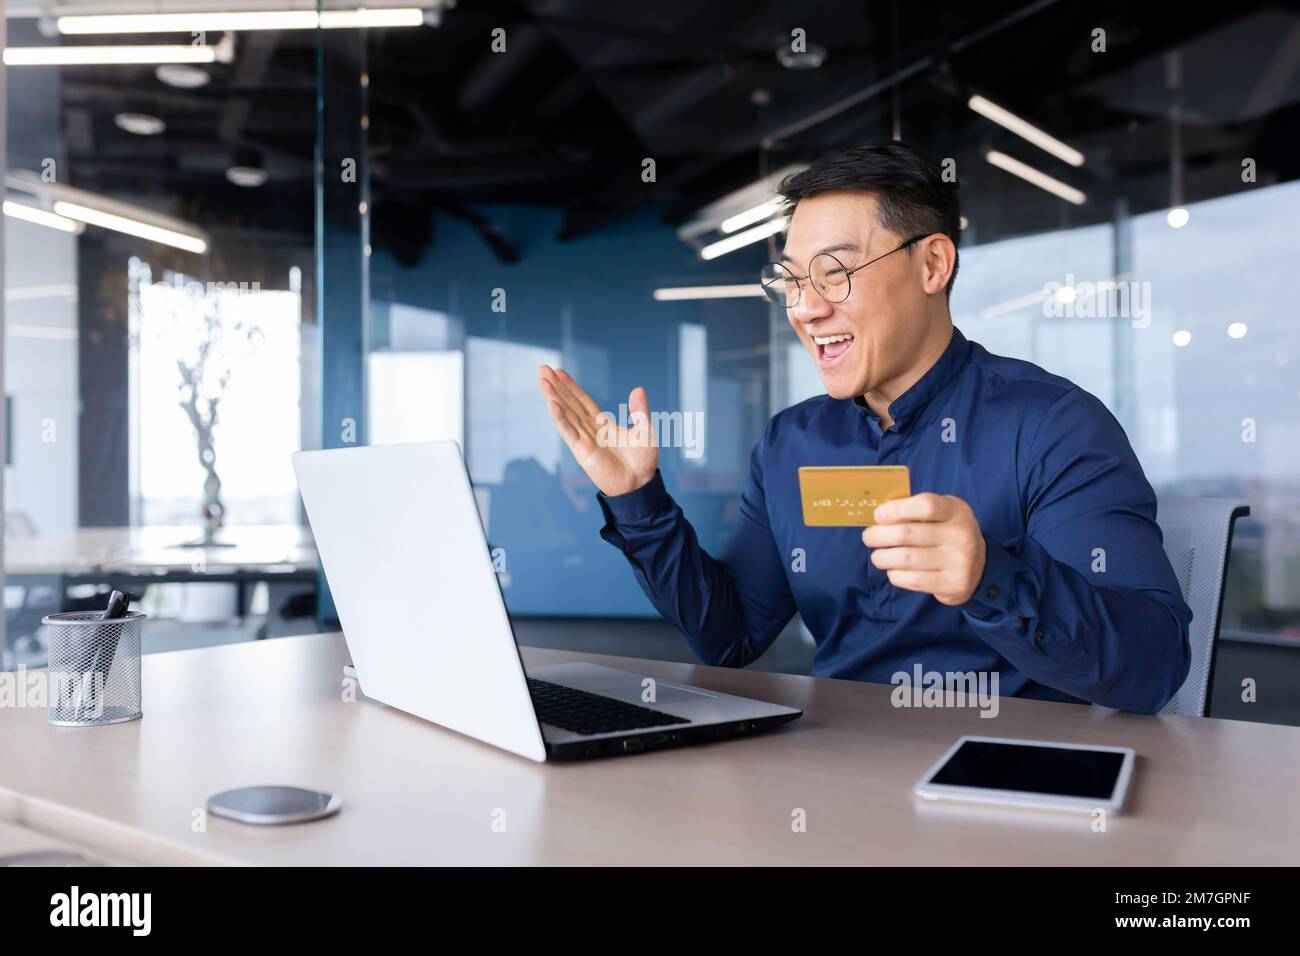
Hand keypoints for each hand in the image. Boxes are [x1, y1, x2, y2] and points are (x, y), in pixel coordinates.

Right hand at [538, 365, 658, 497]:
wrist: (640, 484)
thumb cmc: (643, 461)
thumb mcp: (645, 430)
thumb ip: (640, 411)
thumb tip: (638, 389)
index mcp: (602, 424)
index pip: (583, 400)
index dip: (571, 386)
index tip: (559, 372)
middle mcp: (590, 430)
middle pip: (570, 403)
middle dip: (556, 386)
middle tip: (543, 368)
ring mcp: (584, 440)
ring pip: (566, 414)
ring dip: (553, 397)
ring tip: (541, 381)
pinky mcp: (582, 451)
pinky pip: (569, 431)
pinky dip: (560, 418)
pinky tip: (551, 404)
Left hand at [862, 493, 986, 605]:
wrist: (978, 567)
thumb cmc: (947, 533)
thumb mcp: (942, 514)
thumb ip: (915, 510)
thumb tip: (879, 515)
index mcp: (956, 511)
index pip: (926, 505)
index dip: (897, 509)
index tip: (879, 515)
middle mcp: (961, 535)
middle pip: (908, 534)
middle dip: (879, 536)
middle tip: (869, 537)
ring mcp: (960, 561)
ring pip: (906, 559)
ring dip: (882, 557)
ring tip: (878, 556)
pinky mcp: (954, 584)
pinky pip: (913, 580)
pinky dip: (895, 575)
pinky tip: (893, 570)